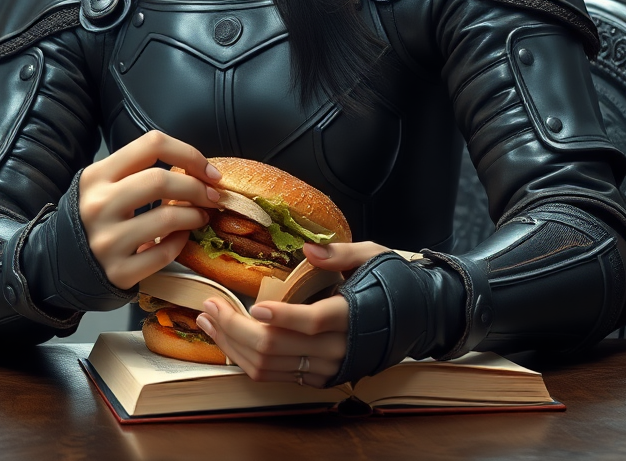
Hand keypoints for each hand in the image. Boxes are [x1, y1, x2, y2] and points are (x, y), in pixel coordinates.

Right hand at [77, 130, 222, 289]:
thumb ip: (138, 171)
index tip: (208, 171)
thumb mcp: (103, 184)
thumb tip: (193, 168)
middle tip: (212, 195)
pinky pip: (163, 253)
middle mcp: (98, 205)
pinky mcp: (117, 272)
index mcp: (97, 175)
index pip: (152, 145)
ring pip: (168, 217)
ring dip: (195, 215)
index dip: (189, 153)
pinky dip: (180, 243)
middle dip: (198, 186)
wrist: (58, 263)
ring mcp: (106, 241)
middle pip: (162, 180)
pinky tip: (181, 238)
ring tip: (200, 216)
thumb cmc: (92, 217)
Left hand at [195, 241, 389, 385]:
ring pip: (270, 366)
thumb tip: (308, 249)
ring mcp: (326, 367)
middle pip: (277, 347)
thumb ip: (339, 253)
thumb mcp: (371, 255)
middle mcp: (337, 348)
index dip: (282, 317)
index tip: (255, 307)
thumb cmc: (392, 280)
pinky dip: (246, 360)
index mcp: (351, 315)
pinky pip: (275, 375)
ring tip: (208, 320)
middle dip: (236, 329)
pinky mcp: (318, 377)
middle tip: (209, 305)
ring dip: (233, 346)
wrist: (416, 317)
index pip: (311, 322)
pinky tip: (228, 339)